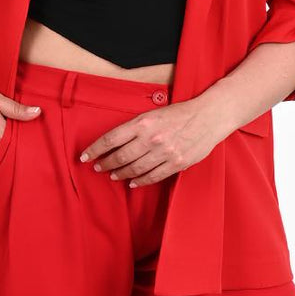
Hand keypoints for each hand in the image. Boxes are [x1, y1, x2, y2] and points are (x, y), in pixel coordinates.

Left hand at [79, 98, 226, 185]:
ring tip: (113, 175)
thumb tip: (115, 142)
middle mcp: (151, 138)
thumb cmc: (181, 113)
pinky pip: (153, 176)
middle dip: (105, 164)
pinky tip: (132, 182)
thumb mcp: (154, 113)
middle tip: (98, 167)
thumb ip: (136, 127)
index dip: (95, 149)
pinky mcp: (176, 163)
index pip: (111, 138)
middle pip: (120, 156)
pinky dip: (140, 181)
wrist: (210, 116)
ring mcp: (164, 153)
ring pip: (135, 169)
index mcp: (143, 122)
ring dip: (121, 174)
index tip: (84, 157)